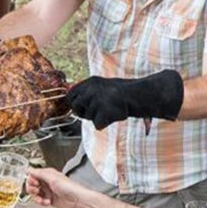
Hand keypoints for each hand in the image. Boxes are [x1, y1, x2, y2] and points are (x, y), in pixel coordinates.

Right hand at [26, 167, 82, 207]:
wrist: (77, 200)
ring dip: (37, 197)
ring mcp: (47, 191)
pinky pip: (39, 200)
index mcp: (47, 174)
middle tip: (37, 191)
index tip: (34, 183)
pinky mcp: (48, 199)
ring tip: (42, 199)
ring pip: (35, 194)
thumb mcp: (52, 178)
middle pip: (32, 185)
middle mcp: (47, 182)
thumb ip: (39, 173)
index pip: (33, 175)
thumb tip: (29, 169)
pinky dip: (41, 202)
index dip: (31, 179)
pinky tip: (47, 202)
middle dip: (32, 189)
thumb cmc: (69, 187)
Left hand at [66, 71, 183, 129]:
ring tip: (109, 110)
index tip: (81, 107)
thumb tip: (68, 100)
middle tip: (96, 111)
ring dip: (96, 117)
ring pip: (87, 117)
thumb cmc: (120, 92)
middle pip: (75, 108)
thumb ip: (86, 92)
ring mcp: (97, 100)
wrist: (138, 94)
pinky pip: (97, 124)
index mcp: (89, 82)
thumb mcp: (100, 86)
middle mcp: (91, 90)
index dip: (74, 104)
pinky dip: (104, 123)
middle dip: (83, 113)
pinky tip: (112, 116)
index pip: (70, 95)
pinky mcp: (103, 111)